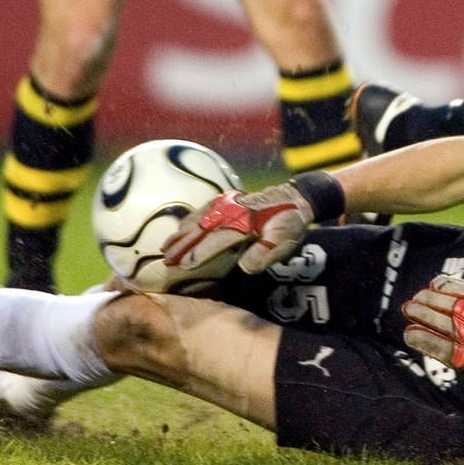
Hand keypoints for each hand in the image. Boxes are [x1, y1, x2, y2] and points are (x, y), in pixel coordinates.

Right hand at [161, 180, 317, 274]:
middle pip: (202, 227)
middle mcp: (233, 210)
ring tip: (166, 245)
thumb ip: (263, 255)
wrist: (297, 197)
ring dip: (182, 232)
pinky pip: (205, 208)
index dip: (198, 253)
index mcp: (245, 222)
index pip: (216, 240)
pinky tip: (183, 227)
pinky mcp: (230, 200)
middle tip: (165, 259)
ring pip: (200, 217)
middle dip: (182, 244)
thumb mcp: (284, 242)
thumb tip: (243, 267)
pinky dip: (191, 218)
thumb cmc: (290, 223)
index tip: (182, 265)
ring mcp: (230, 203)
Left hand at [402, 275, 463, 413]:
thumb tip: (457, 290)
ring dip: (423, 315)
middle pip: (452, 305)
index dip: (448, 286)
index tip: (435, 283)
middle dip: (430, 299)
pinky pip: (441, 348)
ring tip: (409, 310)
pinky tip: (410, 334)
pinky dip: (424, 340)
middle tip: (415, 298)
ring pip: (444, 323)